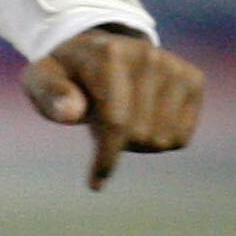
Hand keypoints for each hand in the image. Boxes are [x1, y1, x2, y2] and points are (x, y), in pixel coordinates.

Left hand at [21, 28, 202, 190]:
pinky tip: (144, 120)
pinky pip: (181, 137)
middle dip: (116, 145)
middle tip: (102, 127)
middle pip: (140, 134)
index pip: (115, 121)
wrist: (100, 51)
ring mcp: (174, 66)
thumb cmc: (66, 75)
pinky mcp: (193, 80)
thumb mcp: (42, 79)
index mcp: (108, 54)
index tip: (96, 183)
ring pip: (162, 139)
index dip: (105, 158)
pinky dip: (161, 140)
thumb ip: (49, 94)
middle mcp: (147, 55)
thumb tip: (71, 112)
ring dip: (138, 144)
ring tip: (122, 121)